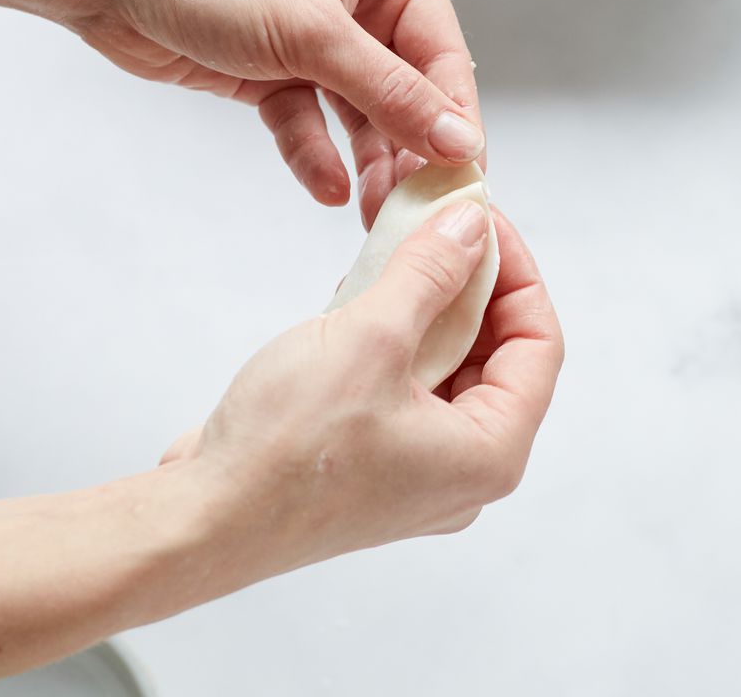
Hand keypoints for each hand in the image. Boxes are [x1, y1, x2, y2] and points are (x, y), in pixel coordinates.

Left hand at [73, 0, 483, 226]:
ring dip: (369, 162)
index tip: (464, 175)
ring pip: (361, 116)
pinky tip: (328, 188)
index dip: (455, 118)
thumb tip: (457, 139)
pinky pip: (310, 126)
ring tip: (377, 212)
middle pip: (406, 92)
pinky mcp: (274, 73)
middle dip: (410, 150)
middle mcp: (359, 2)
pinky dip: (318, 157)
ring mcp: (316, 41)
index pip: (442, 54)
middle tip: (418, 207)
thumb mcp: (313, 35)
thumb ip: (391, 93)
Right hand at [161, 203, 562, 578]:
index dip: (516, 272)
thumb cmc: (285, 452)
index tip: (482, 220)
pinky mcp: (373, 465)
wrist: (201, 520)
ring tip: (398, 253)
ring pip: (449, 369)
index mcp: (490, 454)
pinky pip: (406, 388)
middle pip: (498, 357)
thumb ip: (430, 272)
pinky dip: (393, 339)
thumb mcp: (371, 337)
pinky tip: (360, 299)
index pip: (540, 344)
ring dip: (428, 307)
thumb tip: (469, 225)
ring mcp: (417, 473)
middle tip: (442, 227)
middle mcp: (463, 472)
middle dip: (471, 285)